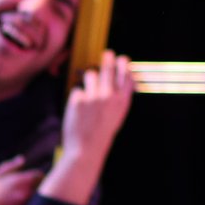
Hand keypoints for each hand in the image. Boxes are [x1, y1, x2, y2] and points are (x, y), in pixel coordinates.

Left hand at [61, 50, 135, 165]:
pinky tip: (79, 111)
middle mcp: (109, 96)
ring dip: (90, 80)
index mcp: (122, 102)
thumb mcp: (117, 116)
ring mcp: (93, 97)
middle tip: (107, 54)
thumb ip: (118, 98)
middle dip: (108, 58)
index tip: (122, 59)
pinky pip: (77, 90)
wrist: (86, 150)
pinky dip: (77, 98)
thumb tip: (119, 79)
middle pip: (109, 68)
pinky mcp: (78, 99)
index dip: (125, 65)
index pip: (126, 75)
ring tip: (90, 94)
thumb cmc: (102, 134)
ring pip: (91, 74)